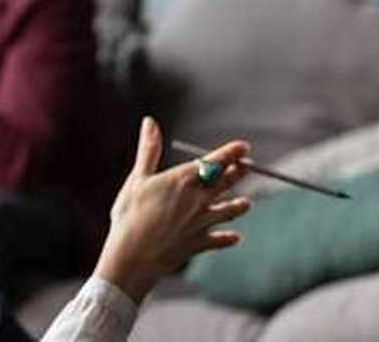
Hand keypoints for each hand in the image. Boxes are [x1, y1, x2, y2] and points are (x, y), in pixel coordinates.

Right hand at [93, 117, 252, 302]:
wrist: (134, 256)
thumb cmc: (130, 216)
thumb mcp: (137, 179)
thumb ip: (148, 150)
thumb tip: (150, 122)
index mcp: (183, 180)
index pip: (215, 162)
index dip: (231, 152)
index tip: (244, 146)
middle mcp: (198, 200)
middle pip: (225, 182)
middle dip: (238, 172)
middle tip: (247, 166)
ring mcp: (201, 223)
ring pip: (228, 211)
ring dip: (239, 206)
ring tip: (247, 203)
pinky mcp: (198, 243)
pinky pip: (218, 240)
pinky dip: (227, 239)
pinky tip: (235, 238)